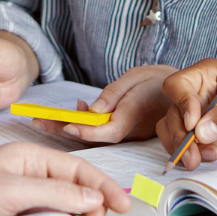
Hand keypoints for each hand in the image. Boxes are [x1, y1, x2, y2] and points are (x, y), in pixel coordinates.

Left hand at [0, 141, 130, 215]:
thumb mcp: (13, 191)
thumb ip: (56, 193)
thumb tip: (93, 198)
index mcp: (30, 157)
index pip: (78, 168)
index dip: (103, 185)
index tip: (123, 204)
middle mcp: (27, 174)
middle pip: (72, 186)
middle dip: (92, 202)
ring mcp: (18, 196)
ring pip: (58, 205)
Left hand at [32, 65, 176, 144]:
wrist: (180, 92)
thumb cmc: (156, 81)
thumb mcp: (133, 79)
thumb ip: (112, 95)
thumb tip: (89, 110)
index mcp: (130, 119)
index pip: (103, 131)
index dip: (82, 130)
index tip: (64, 125)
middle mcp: (126, 131)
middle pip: (89, 136)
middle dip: (60, 129)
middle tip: (36, 122)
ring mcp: (123, 134)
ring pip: (91, 135)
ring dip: (66, 127)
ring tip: (42, 119)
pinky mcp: (122, 132)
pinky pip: (98, 132)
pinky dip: (81, 124)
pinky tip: (73, 113)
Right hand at [156, 59, 216, 170]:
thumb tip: (201, 132)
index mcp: (208, 75)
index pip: (178, 84)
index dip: (181, 104)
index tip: (194, 124)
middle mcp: (198, 94)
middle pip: (172, 112)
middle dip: (179, 135)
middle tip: (192, 155)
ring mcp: (199, 116)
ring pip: (172, 130)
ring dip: (181, 148)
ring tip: (201, 159)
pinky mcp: (203, 136)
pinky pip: (183, 145)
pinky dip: (190, 154)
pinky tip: (211, 156)